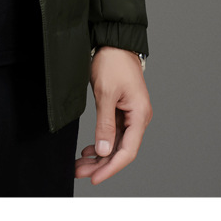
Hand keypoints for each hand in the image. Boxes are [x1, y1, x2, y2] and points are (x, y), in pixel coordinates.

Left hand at [75, 46, 152, 184]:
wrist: (114, 42)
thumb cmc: (112, 63)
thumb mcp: (105, 93)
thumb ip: (105, 124)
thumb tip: (104, 151)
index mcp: (139, 115)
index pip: (127, 151)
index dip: (111, 167)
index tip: (95, 178)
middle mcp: (139, 118)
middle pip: (121, 150)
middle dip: (101, 164)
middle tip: (80, 172)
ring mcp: (131, 114)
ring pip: (116, 143)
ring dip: (99, 155)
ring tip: (80, 164)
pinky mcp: (123, 110)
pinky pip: (114, 132)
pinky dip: (101, 142)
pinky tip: (89, 150)